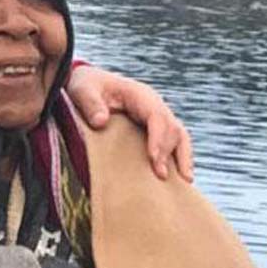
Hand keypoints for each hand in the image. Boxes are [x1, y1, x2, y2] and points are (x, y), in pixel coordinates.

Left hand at [66, 64, 193, 181]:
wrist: (88, 85)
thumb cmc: (87, 86)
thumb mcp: (83, 90)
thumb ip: (91, 104)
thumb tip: (101, 122)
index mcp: (139, 95)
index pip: (156, 116)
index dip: (158, 137)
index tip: (153, 158)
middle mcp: (153, 105)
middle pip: (171, 128)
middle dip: (168, 152)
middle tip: (160, 176)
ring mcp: (156, 117)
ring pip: (179, 136)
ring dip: (182, 157)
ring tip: (184, 182)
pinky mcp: (154, 129)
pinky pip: (173, 143)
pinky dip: (178, 158)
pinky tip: (180, 178)